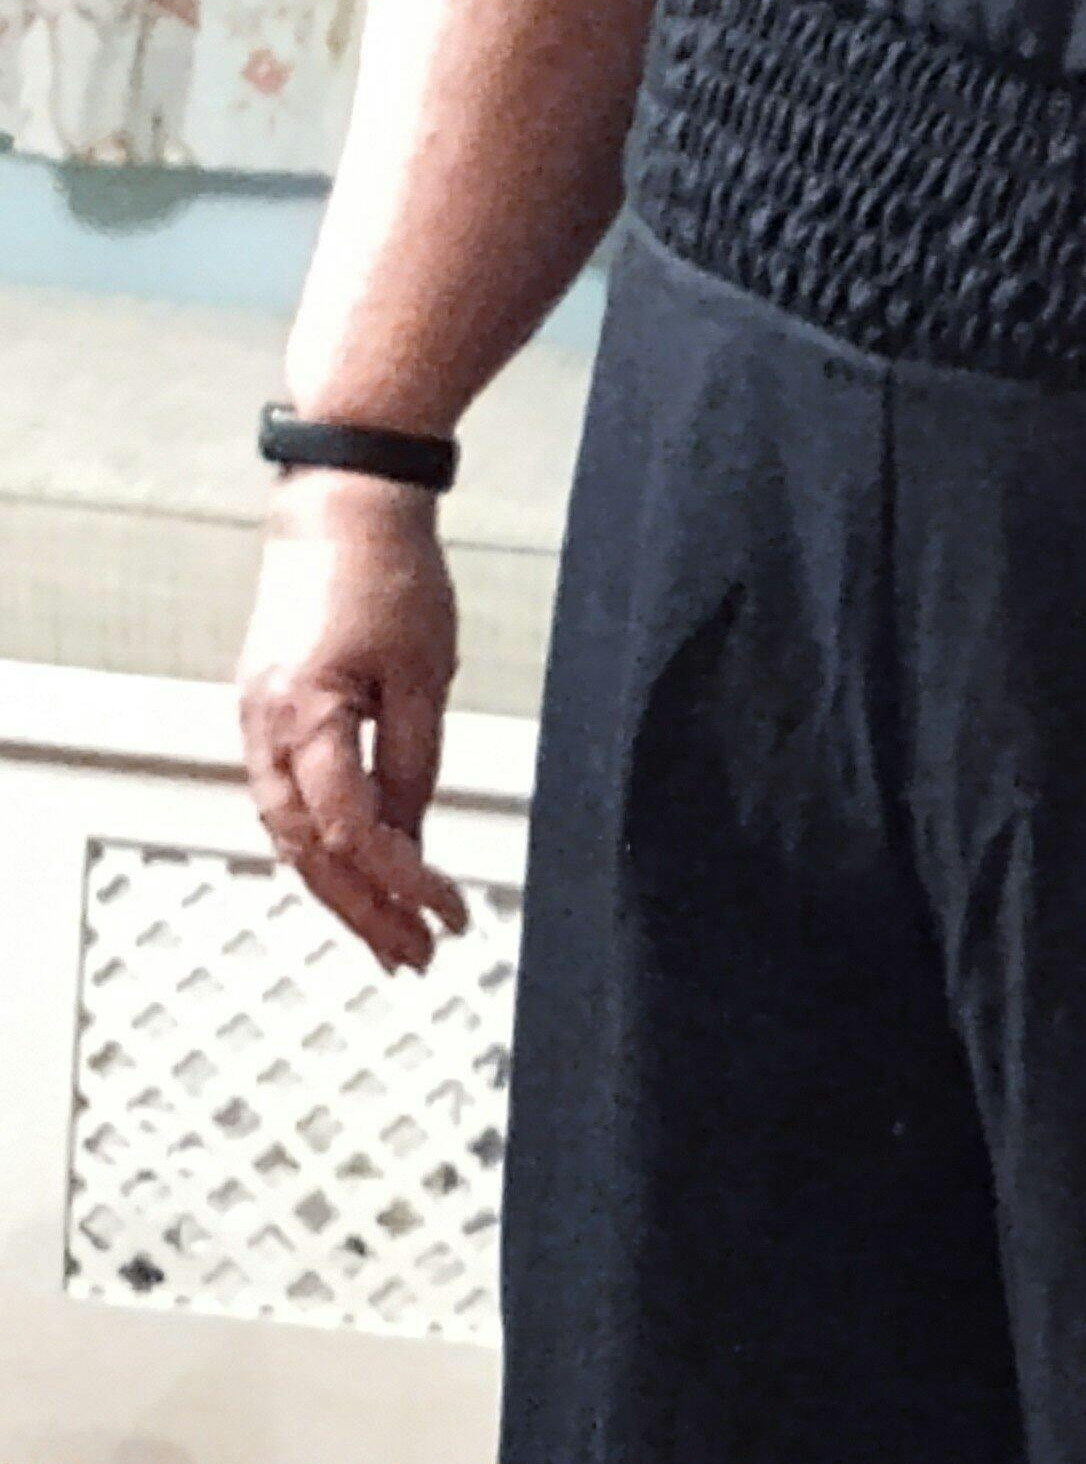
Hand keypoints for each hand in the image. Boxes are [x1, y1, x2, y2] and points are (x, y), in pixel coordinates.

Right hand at [237, 470, 470, 976]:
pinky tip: (356, 877)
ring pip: (290, 836)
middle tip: (416, 960)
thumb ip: (415, 767)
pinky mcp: (265, 715)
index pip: (352, 833)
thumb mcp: (426, 678)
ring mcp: (256, 723)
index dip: (403, 884)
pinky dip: (321, 850)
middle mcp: (264, 728)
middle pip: (308, 854)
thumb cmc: (389, 574)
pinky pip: (286, 803)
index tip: (452, 914)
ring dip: (339, 893)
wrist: (340, 503)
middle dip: (364, 914)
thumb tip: (411, 843)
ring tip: (390, 939)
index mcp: (304, 716)